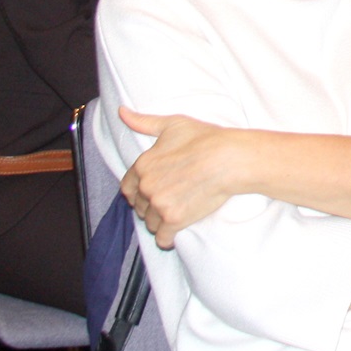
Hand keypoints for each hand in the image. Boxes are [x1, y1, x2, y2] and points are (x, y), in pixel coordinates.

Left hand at [118, 108, 246, 248]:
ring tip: (175, 214)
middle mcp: (146, 186)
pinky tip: (175, 233)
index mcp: (142, 165)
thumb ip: (144, 122)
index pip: (128, 188)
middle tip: (169, 201)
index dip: (139, 192)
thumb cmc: (205, 138)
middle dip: (151, 206)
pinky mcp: (174, 220)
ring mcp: (159, 204)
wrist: (229, 159)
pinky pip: (162, 238)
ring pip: (150, 223)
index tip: (153, 192)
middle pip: (140, 207)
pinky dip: (167, 239)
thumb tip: (122, 112)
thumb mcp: (172, 124)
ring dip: (160, 222)